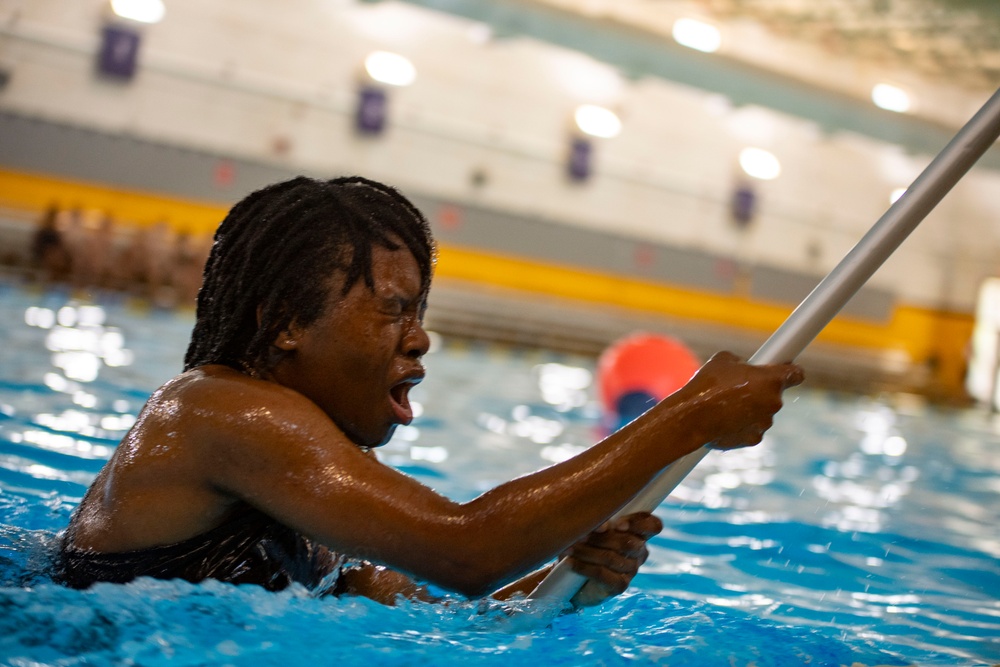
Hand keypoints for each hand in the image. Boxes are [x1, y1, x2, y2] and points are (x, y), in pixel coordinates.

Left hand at [566, 512, 662, 606]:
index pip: (652, 525)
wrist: (574, 574)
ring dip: (587, 552)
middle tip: (579, 535)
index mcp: (638, 532)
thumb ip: (600, 522)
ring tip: (569, 549)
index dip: (638, 523)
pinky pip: (603, 574)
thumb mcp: (592, 527)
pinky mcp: (620, 586)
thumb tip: (602, 526)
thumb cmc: (585, 542)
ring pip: (612, 558)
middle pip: (628, 542)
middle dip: (600, 538)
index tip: (618, 524)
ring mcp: (632, 570)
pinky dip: (584, 567)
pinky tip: (570, 563)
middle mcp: (639, 551)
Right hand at [676, 351, 802, 450]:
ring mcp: (765, 422)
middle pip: (775, 394)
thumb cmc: (706, 385)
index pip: (796, 374)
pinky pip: (752, 428)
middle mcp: (774, 402)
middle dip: (761, 391)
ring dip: (751, 408)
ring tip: (727, 404)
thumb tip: (746, 368)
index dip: (791, 372)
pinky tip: (725, 420)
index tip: (786, 372)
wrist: (691, 417)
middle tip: (740, 387)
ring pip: (763, 412)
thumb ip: (743, 363)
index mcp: (771, 379)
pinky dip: (743, 424)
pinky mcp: (755, 439)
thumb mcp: (724, 360)